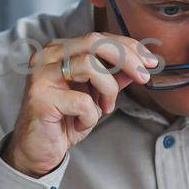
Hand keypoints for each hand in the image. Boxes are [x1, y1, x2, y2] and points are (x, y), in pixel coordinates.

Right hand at [2, 32, 156, 177]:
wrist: (38, 150)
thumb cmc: (65, 120)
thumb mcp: (96, 96)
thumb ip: (113, 77)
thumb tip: (141, 64)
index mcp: (60, 50)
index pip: (99, 37)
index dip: (128, 46)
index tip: (151, 61)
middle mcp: (47, 56)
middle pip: (94, 41)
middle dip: (126, 58)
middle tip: (144, 77)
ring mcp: (41, 75)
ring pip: (90, 65)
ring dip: (108, 90)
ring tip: (105, 108)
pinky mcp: (40, 97)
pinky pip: (81, 100)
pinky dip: (90, 116)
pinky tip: (81, 124)